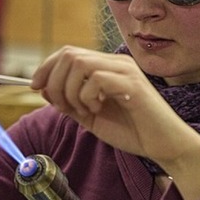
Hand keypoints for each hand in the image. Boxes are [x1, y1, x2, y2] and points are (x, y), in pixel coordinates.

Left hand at [31, 46, 199, 199]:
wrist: (165, 146)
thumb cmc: (132, 131)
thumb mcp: (91, 116)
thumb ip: (68, 101)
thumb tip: (42, 88)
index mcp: (106, 67)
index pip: (68, 53)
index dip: (46, 67)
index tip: (35, 86)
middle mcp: (115, 62)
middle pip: (70, 54)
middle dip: (55, 81)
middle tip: (62, 106)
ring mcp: (125, 70)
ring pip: (79, 64)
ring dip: (71, 91)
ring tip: (83, 110)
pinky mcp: (132, 84)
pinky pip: (96, 79)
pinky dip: (87, 96)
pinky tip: (98, 110)